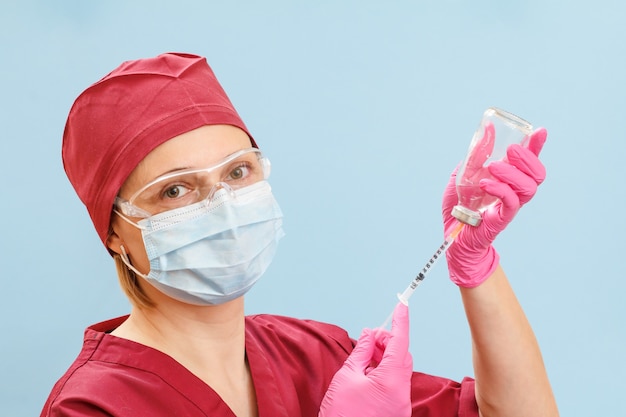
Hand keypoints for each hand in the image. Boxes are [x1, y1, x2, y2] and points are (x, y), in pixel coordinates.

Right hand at [318, 302, 412, 416]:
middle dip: (387, 341)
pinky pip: (395, 383)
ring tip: (365, 354)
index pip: (401, 342)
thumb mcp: (346, 377)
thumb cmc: (341, 415)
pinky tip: (367, 371)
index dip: (401, 321)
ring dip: (385, 356)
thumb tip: (369, 335)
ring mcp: (401, 404)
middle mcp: (402, 393)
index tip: (401, 305)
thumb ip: (361, 352)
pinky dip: (384, 371)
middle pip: (402, 355)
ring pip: (399, 370)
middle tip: (369, 337)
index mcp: (391, 381)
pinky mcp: (396, 412)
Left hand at [442, 128, 547, 286]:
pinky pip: (511, 202)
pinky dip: (500, 189)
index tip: (539, 131)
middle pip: (537, 174)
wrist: (452, 232)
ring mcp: (510, 206)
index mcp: (508, 178)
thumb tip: (487, 129)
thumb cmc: (460, 204)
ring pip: (529, 188)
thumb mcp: (464, 173)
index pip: (529, 161)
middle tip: (510, 150)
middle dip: (528, 158)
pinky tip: (485, 184)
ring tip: (492, 167)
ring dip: (513, 172)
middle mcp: (514, 191)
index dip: (537, 146)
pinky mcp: (502, 218)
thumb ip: (477, 153)